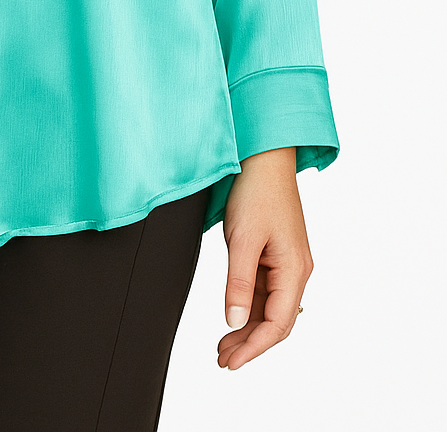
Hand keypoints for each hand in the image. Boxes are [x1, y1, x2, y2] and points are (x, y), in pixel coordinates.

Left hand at [218, 146, 312, 369]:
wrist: (262, 156)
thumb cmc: (257, 191)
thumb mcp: (242, 239)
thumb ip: (238, 283)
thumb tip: (233, 322)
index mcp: (295, 270)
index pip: (277, 324)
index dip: (254, 347)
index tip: (231, 362)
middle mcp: (296, 270)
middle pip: (276, 321)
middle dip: (250, 343)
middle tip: (222, 360)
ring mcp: (286, 262)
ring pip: (268, 307)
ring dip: (247, 328)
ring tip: (222, 345)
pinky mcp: (275, 254)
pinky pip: (264, 290)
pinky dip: (247, 307)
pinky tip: (232, 317)